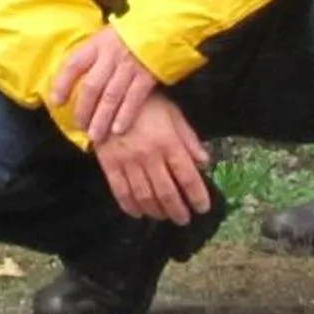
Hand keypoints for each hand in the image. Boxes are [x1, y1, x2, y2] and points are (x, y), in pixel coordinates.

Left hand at [53, 23, 159, 143]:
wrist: (161, 28)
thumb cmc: (129, 34)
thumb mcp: (105, 36)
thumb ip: (92, 54)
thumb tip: (74, 77)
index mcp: (96, 44)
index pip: (73, 65)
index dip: (62, 85)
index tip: (56, 102)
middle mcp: (110, 56)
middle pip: (91, 87)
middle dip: (83, 109)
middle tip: (80, 126)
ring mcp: (128, 67)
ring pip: (110, 97)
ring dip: (101, 119)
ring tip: (96, 135)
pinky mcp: (146, 77)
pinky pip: (133, 100)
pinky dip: (124, 116)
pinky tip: (118, 130)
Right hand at [92, 95, 213, 226]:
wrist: (109, 93)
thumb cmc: (146, 103)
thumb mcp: (173, 114)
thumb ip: (188, 139)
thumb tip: (204, 161)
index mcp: (168, 142)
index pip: (187, 177)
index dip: (197, 196)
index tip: (203, 208)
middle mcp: (149, 155)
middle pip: (167, 192)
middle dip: (178, 210)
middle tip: (184, 219)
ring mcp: (127, 160)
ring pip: (144, 196)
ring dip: (157, 212)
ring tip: (164, 216)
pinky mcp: (109, 163)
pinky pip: (120, 191)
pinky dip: (130, 206)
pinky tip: (139, 213)